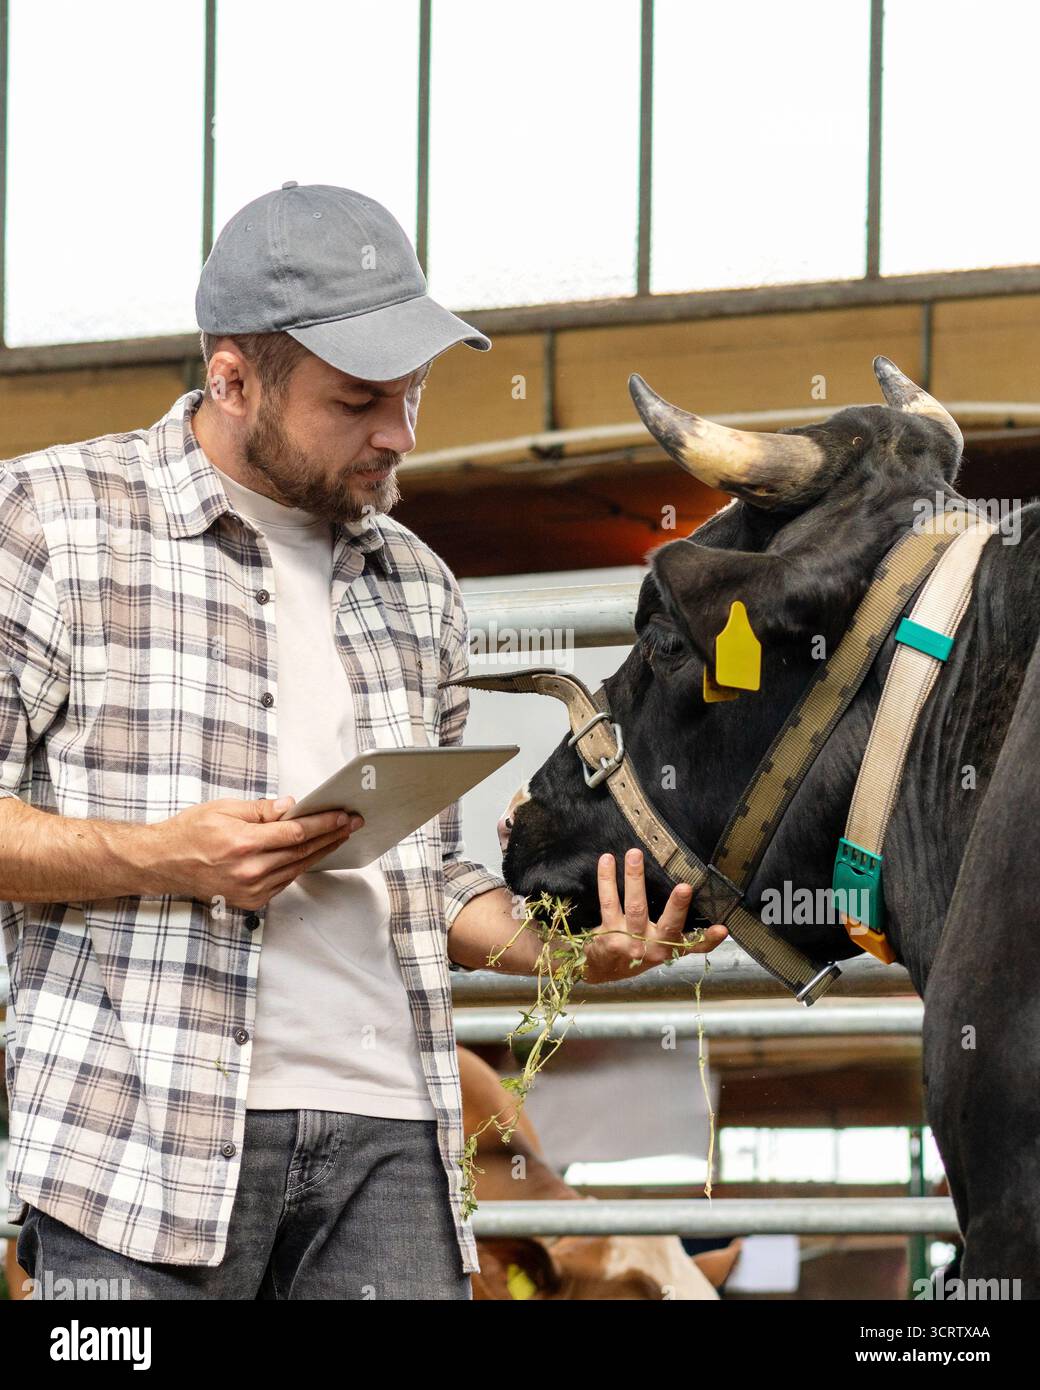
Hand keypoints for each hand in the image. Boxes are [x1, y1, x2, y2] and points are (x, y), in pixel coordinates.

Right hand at [151, 795, 363, 909]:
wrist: (164, 863)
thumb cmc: (191, 831)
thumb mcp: (224, 808)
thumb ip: (262, 810)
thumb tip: (293, 807)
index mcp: (243, 844)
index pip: (296, 833)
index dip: (323, 824)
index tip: (343, 816)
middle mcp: (250, 871)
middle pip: (302, 852)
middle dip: (331, 836)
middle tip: (352, 824)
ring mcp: (251, 890)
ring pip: (297, 868)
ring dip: (321, 852)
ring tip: (339, 836)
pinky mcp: (251, 901)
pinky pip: (284, 881)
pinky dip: (300, 866)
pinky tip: (313, 854)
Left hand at [581, 848, 728, 983]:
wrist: (602, 968)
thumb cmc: (637, 950)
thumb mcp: (661, 946)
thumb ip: (679, 930)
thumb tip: (698, 896)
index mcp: (669, 948)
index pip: (694, 945)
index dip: (710, 939)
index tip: (723, 928)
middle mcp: (653, 947)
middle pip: (668, 925)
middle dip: (677, 906)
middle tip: (685, 888)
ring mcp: (630, 941)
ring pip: (636, 906)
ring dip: (635, 878)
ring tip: (635, 854)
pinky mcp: (608, 933)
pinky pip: (608, 901)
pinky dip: (607, 879)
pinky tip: (607, 860)